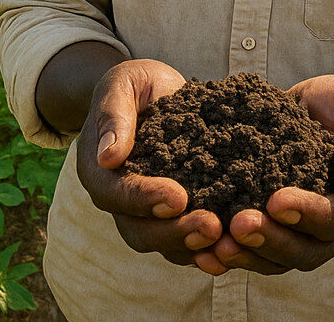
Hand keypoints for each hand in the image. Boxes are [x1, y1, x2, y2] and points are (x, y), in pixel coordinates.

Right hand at [77, 59, 223, 266]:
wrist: (156, 93)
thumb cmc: (136, 85)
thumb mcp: (123, 84)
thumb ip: (114, 115)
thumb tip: (108, 156)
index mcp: (100, 170)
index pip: (116, 194)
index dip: (145, 199)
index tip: (178, 197)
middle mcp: (119, 200)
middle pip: (139, 231)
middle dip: (175, 232)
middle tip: (211, 226)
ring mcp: (146, 213)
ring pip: (164, 244)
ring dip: (194, 246)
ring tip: (225, 241)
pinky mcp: (173, 216)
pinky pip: (186, 242)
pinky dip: (207, 249)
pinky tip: (234, 246)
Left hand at [194, 74, 333, 275]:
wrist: (322, 105)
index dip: (310, 215)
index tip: (277, 200)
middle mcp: (330, 225)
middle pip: (306, 251)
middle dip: (271, 241)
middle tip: (238, 225)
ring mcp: (299, 230)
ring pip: (277, 259)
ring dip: (247, 255)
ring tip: (216, 245)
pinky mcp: (271, 224)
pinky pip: (253, 249)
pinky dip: (230, 253)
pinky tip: (202, 251)